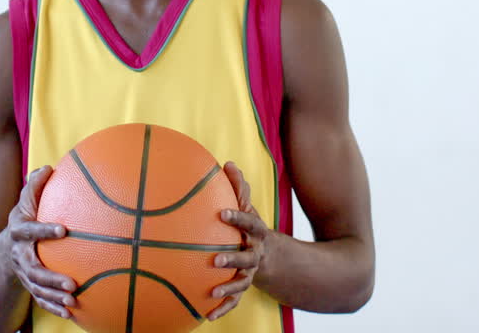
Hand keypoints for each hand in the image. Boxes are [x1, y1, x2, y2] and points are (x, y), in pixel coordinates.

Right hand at [6, 165, 76, 318]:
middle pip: (33, 268)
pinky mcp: (29, 285)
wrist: (4, 249)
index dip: (44, 230)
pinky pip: (40, 299)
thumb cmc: (23, 221)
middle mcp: (19, 255)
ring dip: (53, 296)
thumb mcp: (25, 203)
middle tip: (71, 283)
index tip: (64, 230)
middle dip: (51, 277)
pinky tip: (69, 312)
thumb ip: (34, 187)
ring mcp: (23, 273)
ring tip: (73, 300)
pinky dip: (53, 306)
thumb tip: (48, 167)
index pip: (30, 231)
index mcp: (19, 232)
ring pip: (37, 287)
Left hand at [207, 161, 269, 321]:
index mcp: (255, 232)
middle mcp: (256, 253)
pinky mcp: (244, 287)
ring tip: (213, 292)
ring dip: (229, 288)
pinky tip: (208, 316)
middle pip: (247, 257)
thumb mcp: (247, 207)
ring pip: (242, 281)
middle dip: (233, 258)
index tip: (222, 213)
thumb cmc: (249, 226)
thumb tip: (228, 163)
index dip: (238, 218)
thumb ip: (238, 187)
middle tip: (215, 259)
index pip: (249, 223)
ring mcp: (251, 272)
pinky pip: (235, 300)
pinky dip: (224, 308)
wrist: (270, 254)